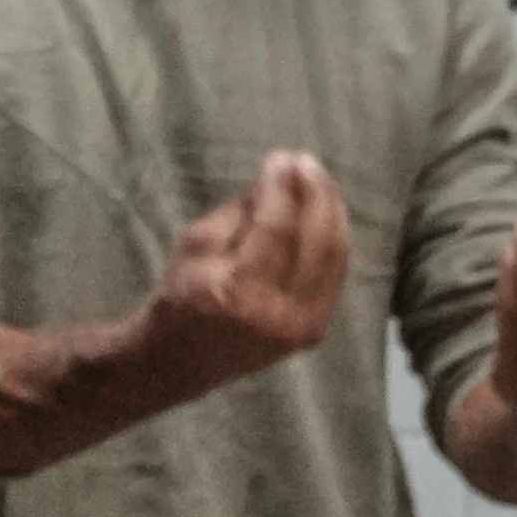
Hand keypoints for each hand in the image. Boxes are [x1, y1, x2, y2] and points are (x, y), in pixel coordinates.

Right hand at [142, 148, 352, 393]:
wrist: (182, 359)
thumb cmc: (182, 293)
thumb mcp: (198, 243)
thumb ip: (243, 211)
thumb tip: (281, 176)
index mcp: (236, 291)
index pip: (276, 227)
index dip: (283, 187)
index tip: (283, 157)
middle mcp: (276, 314)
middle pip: (315, 241)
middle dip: (315, 195)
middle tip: (306, 162)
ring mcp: (300, 328)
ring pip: (333, 258)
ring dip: (331, 213)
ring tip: (318, 181)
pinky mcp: (314, 332)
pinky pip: (334, 275)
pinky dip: (334, 240)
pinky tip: (327, 214)